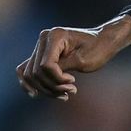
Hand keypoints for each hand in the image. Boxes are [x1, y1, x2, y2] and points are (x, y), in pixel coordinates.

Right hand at [16, 16, 130, 100]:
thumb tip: (40, 78)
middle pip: (36, 72)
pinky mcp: (40, 54)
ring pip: (31, 75)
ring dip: (46, 88)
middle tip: (71, 90)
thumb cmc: (98, 49)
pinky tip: (36, 94)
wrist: (104, 41)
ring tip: (66, 93)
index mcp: (55, 36)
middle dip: (52, 86)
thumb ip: (61, 69)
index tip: (73, 81)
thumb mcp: (82, 61)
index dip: (57, 79)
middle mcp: (44, 38)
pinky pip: (26, 70)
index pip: (45, 65)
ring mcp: (40, 46)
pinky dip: (32, 84)